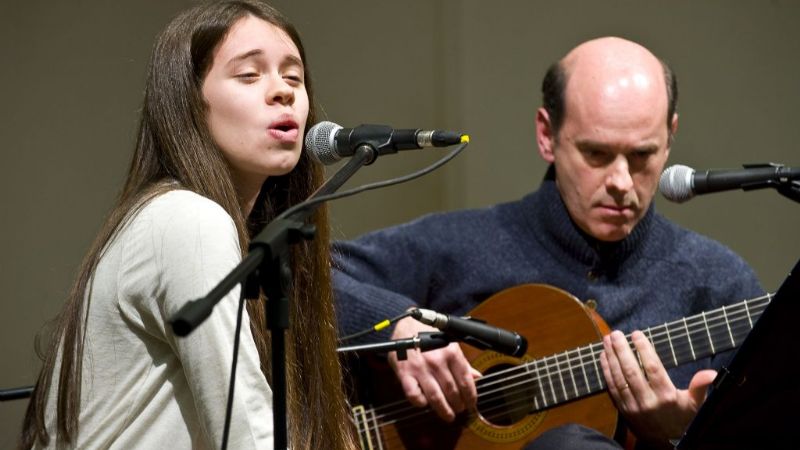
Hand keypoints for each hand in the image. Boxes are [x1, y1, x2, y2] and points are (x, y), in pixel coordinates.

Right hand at [388, 315, 481, 421]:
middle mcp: (437, 361)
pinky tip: (426, 403)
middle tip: (460, 409)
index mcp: (451, 352)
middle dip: (458, 404)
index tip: (472, 403)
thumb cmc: (431, 334)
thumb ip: (463, 362)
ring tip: (448, 415)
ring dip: (444, 410)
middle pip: (452, 392)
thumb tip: (477, 377)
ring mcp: (420, 368)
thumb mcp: (450, 343)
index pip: (466, 381)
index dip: (471, 396)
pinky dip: (421, 402)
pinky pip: (414, 395)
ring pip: (436, 397)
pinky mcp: (405, 373)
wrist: (406, 324)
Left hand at [600, 330, 715, 444]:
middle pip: (631, 371)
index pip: (653, 368)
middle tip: (616, 333)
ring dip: (611, 358)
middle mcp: (648, 401)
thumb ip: (700, 386)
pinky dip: (606, 371)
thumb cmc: (682, 418)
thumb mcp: (695, 404)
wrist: (666, 442)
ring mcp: (633, 406)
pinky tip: (603, 356)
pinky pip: (612, 388)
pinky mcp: (623, 409)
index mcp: (666, 396)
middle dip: (622, 350)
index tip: (637, 334)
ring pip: (619, 378)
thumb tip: (711, 373)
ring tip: (607, 340)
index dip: (644, 349)